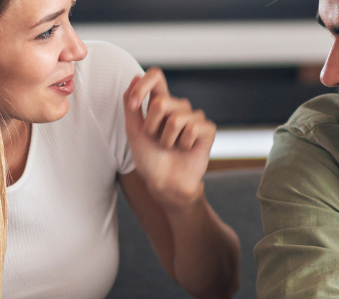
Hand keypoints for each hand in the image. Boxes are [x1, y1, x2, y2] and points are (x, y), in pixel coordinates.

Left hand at [123, 67, 215, 208]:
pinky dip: (184, 144)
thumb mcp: (133, 129)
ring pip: (176, 119)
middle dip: (152, 126)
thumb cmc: (149, 157)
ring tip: (170, 147)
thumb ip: (131, 104)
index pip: (156, 77)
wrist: (164, 182)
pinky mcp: (207, 130)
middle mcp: (178, 107)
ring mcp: (194, 118)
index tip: (134, 104)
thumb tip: (135, 76)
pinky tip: (185, 150)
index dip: (144, 85)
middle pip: (161, 102)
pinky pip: (194, 129)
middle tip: (156, 140)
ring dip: (167, 139)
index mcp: (161, 102)